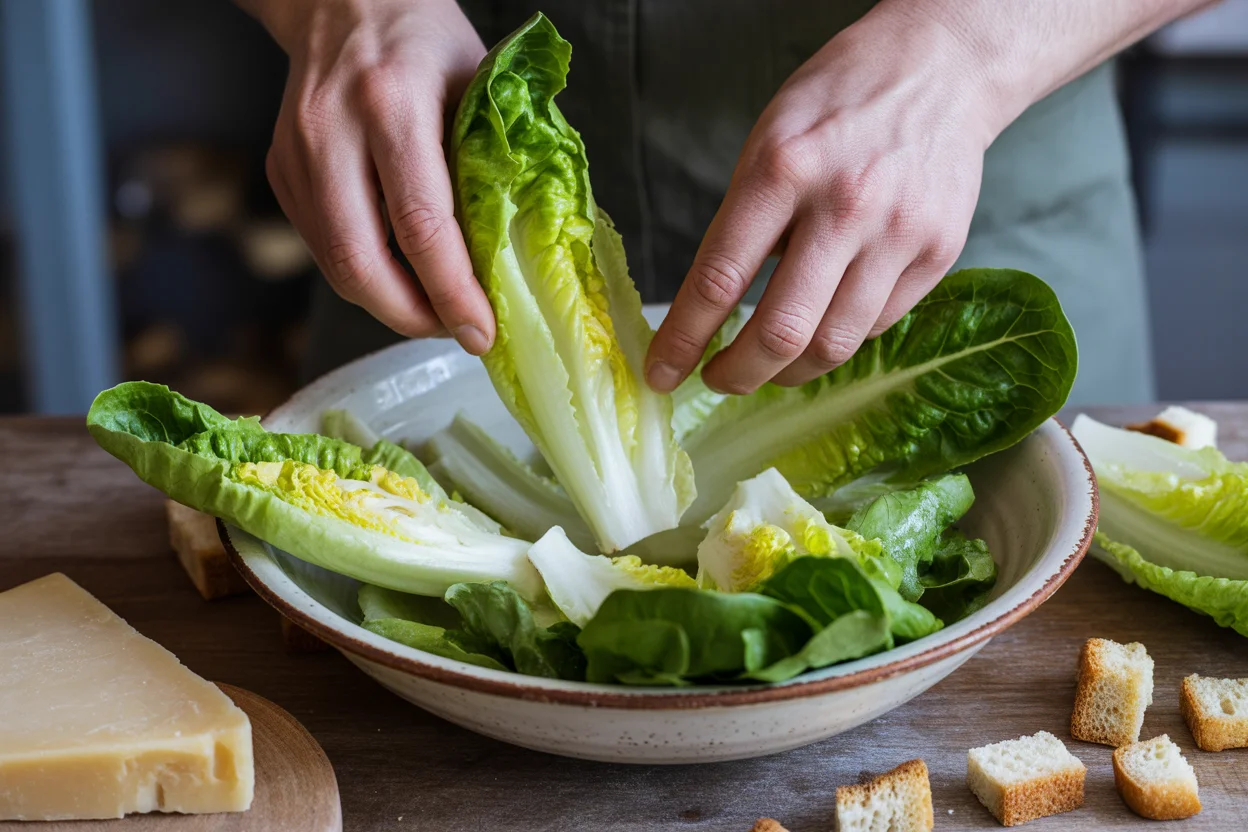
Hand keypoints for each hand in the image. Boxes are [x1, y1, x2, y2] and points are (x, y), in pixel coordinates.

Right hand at [258, 0, 494, 352]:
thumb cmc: (423, 40)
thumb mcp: (480, 84)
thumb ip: (497, 162)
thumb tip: (524, 252)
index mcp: (391, 104)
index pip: (422, 226)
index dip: (453, 293)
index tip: (483, 332)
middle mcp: (332, 131)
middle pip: (361, 262)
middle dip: (413, 317)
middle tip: (457, 331)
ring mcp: (297, 154)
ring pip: (336, 266)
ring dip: (388, 304)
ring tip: (435, 310)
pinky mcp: (281, 171)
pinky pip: (322, 247)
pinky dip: (365, 276)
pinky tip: (401, 275)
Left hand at [646, 7, 995, 393]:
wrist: (939, 68)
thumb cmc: (838, 105)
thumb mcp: (767, 143)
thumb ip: (744, 223)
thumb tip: (711, 308)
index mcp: (782, 170)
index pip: (719, 279)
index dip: (683, 339)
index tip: (662, 372)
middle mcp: (843, 205)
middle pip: (780, 331)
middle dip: (737, 374)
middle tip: (718, 379)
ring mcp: (897, 233)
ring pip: (833, 344)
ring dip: (788, 371)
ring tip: (768, 366)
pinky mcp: (938, 253)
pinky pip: (874, 326)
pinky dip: (837, 339)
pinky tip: (820, 326)